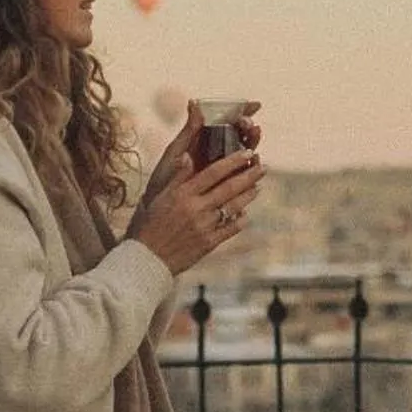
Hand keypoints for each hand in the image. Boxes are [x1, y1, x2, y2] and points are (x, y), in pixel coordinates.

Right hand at [128, 148, 263, 276]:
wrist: (147, 258)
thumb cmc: (150, 225)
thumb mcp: (159, 197)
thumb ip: (178, 177)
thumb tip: (189, 156)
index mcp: (183, 194)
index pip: (213, 172)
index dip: (232, 161)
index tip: (246, 153)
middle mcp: (196, 208)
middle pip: (229, 188)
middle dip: (249, 176)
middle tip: (263, 167)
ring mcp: (204, 227)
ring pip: (233, 207)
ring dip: (248, 196)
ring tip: (257, 187)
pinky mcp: (208, 244)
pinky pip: (230, 229)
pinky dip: (239, 221)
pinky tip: (244, 214)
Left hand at [143, 99, 263, 201]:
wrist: (159, 208)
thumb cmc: (164, 178)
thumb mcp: (175, 152)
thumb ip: (188, 130)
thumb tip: (194, 102)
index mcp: (207, 140)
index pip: (230, 121)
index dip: (244, 111)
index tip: (255, 105)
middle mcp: (220, 152)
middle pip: (242, 135)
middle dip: (249, 128)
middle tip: (249, 125)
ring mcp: (226, 170)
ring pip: (247, 154)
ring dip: (254, 145)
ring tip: (253, 140)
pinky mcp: (229, 187)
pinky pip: (245, 176)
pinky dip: (252, 168)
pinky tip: (254, 163)